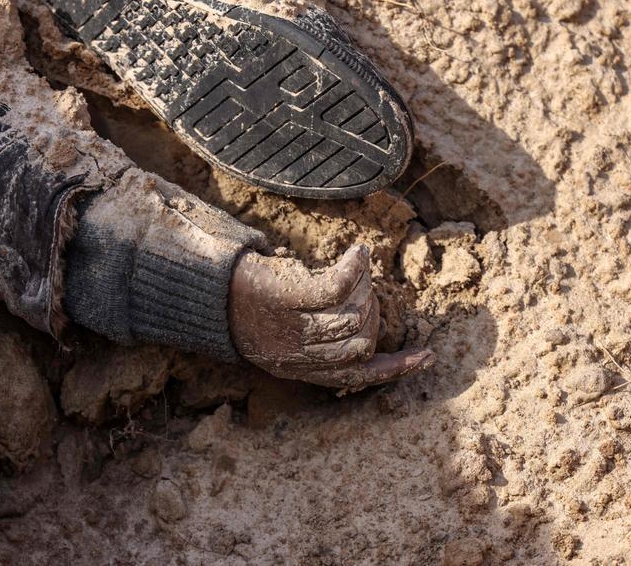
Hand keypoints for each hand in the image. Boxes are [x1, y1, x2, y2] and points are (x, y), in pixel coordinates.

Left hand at [228, 244, 432, 391]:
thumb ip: (317, 338)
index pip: (360, 376)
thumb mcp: (280, 335)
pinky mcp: (286, 300)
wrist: (202, 291)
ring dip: (363, 289)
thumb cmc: (243, 307)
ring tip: (356, 268)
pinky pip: (336, 289)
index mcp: (302, 369)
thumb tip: (363, 328)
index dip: (397, 368)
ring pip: (352, 317)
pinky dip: (355, 270)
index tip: (428, 356)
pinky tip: (359, 253)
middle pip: (361, 344)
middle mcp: (299, 356)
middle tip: (365, 290)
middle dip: (373, 314)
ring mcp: (292, 329)